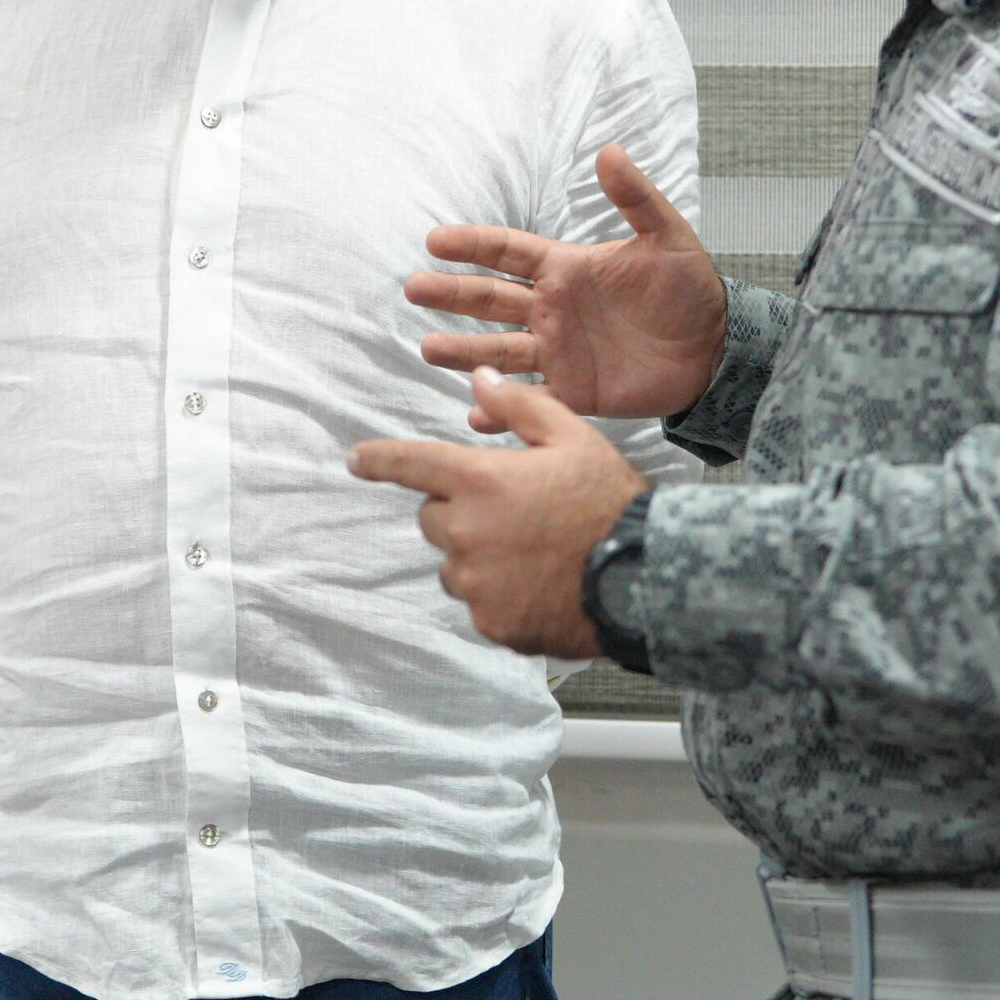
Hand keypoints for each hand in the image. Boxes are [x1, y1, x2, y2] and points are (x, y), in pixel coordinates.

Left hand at [349, 370, 647, 659]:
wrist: (642, 577)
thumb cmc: (608, 502)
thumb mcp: (573, 438)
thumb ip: (520, 408)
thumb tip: (479, 379)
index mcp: (480, 480)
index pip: (409, 464)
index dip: (378, 460)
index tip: (356, 460)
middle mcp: (465, 532)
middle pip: (433, 518)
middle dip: (459, 512)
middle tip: (510, 513)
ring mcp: (475, 582)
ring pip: (455, 564)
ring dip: (478, 557)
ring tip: (530, 553)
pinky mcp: (490, 620)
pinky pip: (479, 602)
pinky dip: (500, 594)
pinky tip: (538, 585)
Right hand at [405, 143, 728, 419]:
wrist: (714, 348)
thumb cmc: (690, 288)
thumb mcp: (667, 237)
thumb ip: (635, 198)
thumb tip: (610, 151)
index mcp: (566, 268)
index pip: (508, 252)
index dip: (473, 245)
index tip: (435, 241)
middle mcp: (552, 308)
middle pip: (490, 299)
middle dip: (452, 294)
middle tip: (413, 289)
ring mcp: (559, 351)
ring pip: (499, 350)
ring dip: (464, 351)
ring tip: (429, 348)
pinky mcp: (573, 391)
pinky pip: (531, 397)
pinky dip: (501, 408)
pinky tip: (474, 413)